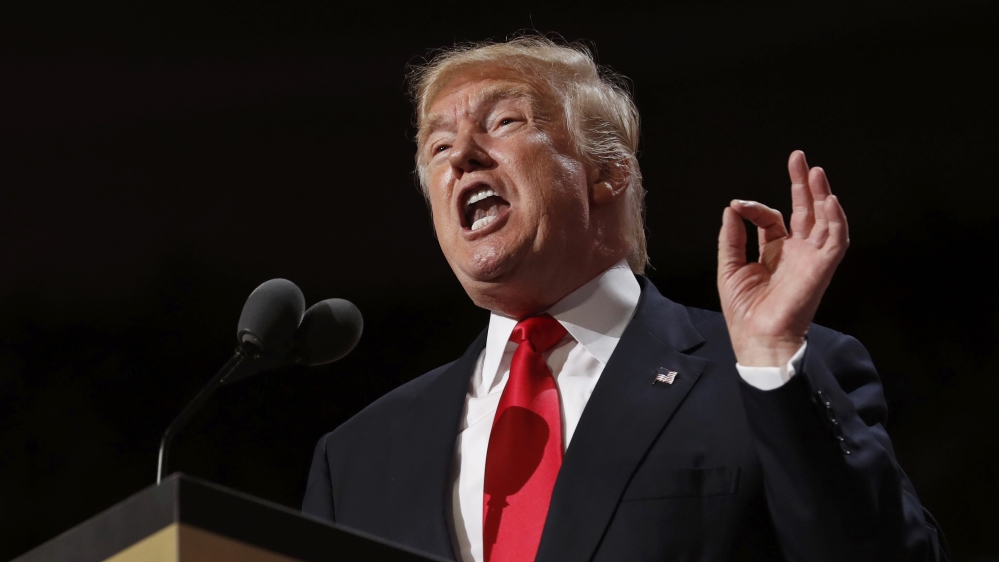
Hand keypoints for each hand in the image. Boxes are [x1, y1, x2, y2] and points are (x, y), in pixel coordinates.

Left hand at [717, 150, 848, 366]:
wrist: (757, 337)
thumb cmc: (744, 310)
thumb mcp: (730, 267)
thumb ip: (732, 238)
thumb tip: (732, 208)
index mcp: (774, 252)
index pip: (771, 219)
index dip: (756, 208)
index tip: (738, 206)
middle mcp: (796, 252)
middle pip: (804, 210)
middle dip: (802, 184)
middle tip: (798, 158)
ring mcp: (811, 258)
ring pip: (823, 219)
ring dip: (822, 195)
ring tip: (815, 171)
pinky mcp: (822, 267)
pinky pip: (836, 240)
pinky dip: (835, 219)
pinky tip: (828, 200)